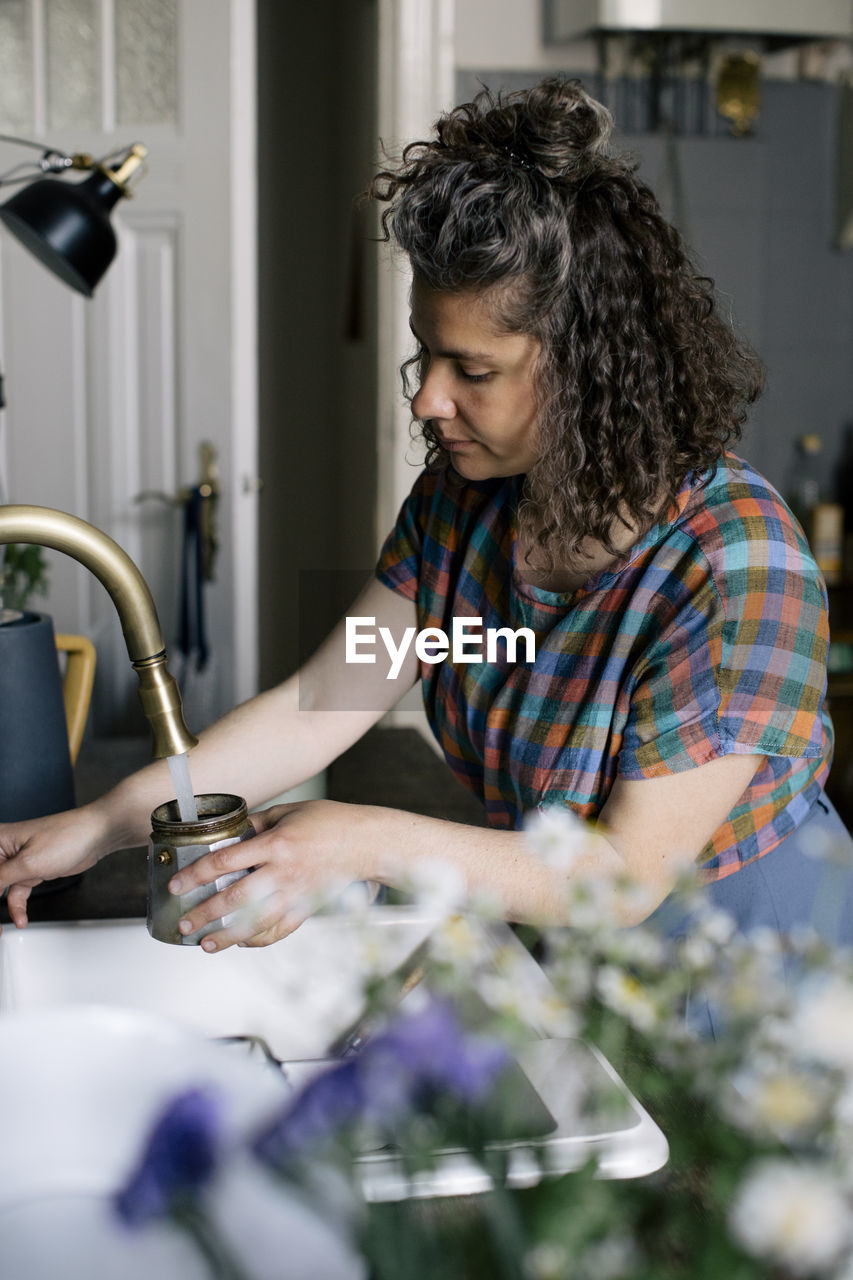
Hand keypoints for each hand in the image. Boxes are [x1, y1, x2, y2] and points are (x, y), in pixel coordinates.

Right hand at [0, 805, 110, 929]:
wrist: (95, 836)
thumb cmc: (66, 837)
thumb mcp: (27, 863)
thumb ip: (0, 878)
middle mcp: (4, 849)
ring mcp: (18, 861)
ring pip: (2, 889)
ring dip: (4, 908)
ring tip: (3, 928)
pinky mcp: (31, 870)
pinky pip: (17, 892)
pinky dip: (17, 906)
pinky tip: (20, 918)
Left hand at [168, 799, 371, 951]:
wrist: (367, 842)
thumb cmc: (332, 822)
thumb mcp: (290, 810)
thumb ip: (259, 821)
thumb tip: (233, 831)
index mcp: (276, 844)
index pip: (225, 862)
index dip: (196, 875)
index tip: (178, 885)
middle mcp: (283, 873)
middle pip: (234, 898)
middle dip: (204, 914)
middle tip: (184, 923)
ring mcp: (296, 894)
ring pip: (254, 922)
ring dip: (226, 936)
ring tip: (205, 944)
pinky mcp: (307, 908)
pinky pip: (279, 931)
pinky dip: (258, 940)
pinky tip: (242, 943)